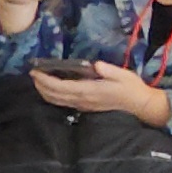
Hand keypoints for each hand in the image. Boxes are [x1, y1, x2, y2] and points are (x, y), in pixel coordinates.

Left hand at [30, 60, 171, 126]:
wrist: (139, 105)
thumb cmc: (132, 88)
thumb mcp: (123, 75)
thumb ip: (109, 70)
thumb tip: (96, 65)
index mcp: (90, 91)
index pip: (61, 87)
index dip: (45, 80)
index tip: (35, 71)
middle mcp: (83, 100)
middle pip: (54, 95)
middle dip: (40, 85)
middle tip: (32, 73)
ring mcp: (83, 105)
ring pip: (57, 101)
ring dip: (44, 92)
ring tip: (37, 81)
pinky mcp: (85, 107)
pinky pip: (63, 103)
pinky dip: (52, 96)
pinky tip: (50, 90)